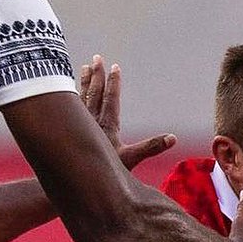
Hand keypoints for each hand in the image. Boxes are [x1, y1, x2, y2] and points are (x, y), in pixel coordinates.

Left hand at [80, 54, 175, 171]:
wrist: (78, 182)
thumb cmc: (106, 172)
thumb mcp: (132, 159)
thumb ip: (152, 147)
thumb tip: (173, 138)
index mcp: (107, 125)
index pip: (110, 98)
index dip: (113, 82)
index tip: (114, 67)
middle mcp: (91, 121)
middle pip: (94, 93)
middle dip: (96, 75)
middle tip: (96, 59)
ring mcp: (78, 126)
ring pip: (80, 98)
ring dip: (83, 83)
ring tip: (83, 68)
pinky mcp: (69, 132)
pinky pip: (71, 108)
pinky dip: (72, 97)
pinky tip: (69, 93)